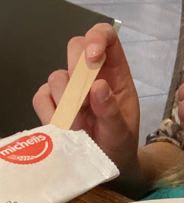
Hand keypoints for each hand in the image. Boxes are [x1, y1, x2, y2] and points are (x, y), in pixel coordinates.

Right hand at [33, 23, 140, 175]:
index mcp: (115, 73)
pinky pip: (41, 97)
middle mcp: (91, 74)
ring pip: (57, 76)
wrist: (105, 166)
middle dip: (77, 70)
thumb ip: (112, 111)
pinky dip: (50, 113)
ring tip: (80, 128)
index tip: (92, 57)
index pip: (106, 37)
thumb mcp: (123, 132)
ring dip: (67, 103)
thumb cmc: (119, 144)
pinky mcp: (51, 102)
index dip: (97, 37)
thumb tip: (98, 86)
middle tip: (84, 101)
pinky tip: (65, 129)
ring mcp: (69, 87)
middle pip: (75, 46)